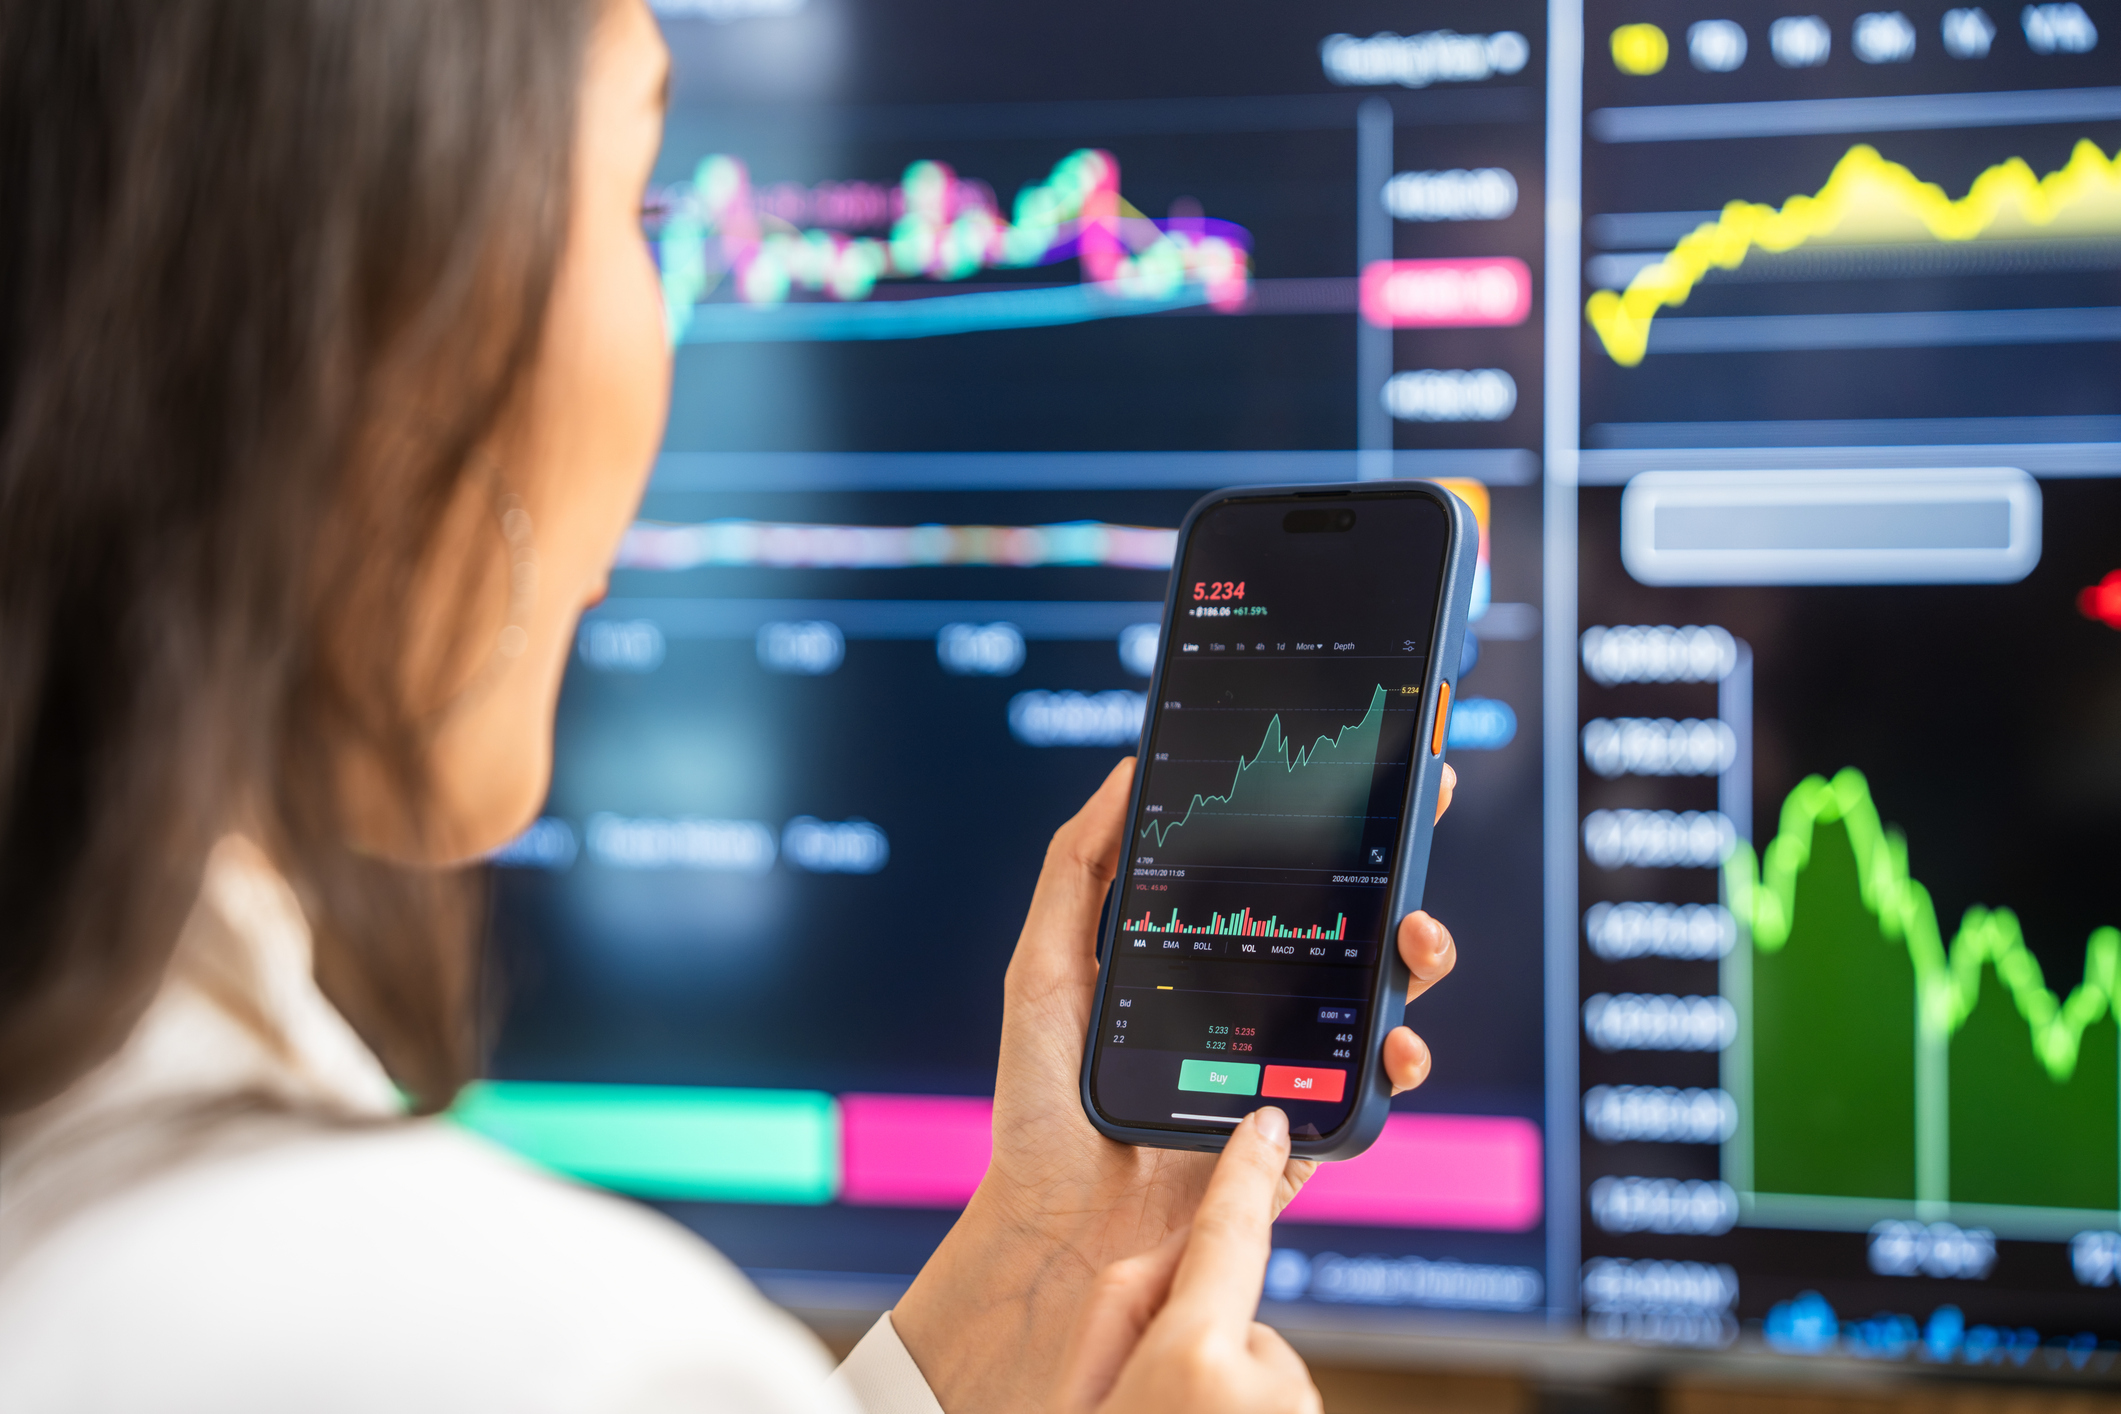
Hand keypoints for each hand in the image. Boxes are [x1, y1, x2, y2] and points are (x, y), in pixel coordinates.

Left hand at [892, 758, 1457, 1412]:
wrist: (1055, 1227)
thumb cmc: (1042, 1100)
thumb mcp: (1045, 965)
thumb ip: (1080, 869)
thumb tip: (1125, 771)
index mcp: (1206, 951)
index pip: (1284, 870)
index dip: (1335, 817)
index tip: (1377, 761)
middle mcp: (1260, 1000)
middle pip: (1353, 922)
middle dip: (1401, 866)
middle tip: (1422, 817)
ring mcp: (1291, 1064)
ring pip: (1383, 996)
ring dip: (1419, 956)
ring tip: (1416, 937)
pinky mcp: (1309, 1128)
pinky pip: (1376, 1090)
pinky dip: (1402, 1061)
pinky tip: (1396, 1042)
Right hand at [1053, 1107, 1319, 1413]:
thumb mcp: (1082, 1383)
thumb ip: (1127, 1298)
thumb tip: (1178, 1254)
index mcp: (1196, 1356)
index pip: (1231, 1232)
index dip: (1249, 1171)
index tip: (1270, 1123)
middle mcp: (1262, 1386)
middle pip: (1234, 1313)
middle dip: (1197, 1333)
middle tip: (1143, 1390)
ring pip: (1254, 1361)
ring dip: (1217, 1384)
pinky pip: (1270, 1400)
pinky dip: (1236, 1410)